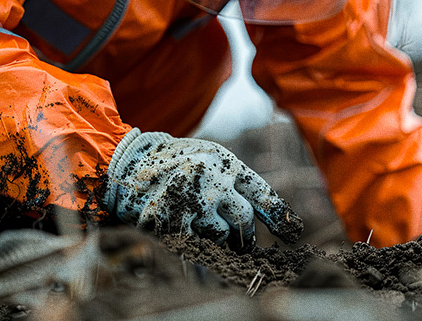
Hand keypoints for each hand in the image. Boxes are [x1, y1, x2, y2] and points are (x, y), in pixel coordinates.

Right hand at [102, 128, 302, 250]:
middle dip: (244, 235)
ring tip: (204, 232)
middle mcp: (211, 180)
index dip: (280, 217)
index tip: (292, 233)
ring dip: (218, 243)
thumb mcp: (209, 157)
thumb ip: (236, 182)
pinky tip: (201, 263)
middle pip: (244, 221)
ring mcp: (190, 202)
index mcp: (224, 163)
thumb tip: (272, 218)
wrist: (128, 161)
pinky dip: (200, 260)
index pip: (262, 194)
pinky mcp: (169, 221)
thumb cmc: (176, 162)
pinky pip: (195, 251)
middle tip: (239, 242)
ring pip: (220, 237)